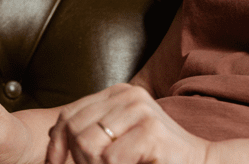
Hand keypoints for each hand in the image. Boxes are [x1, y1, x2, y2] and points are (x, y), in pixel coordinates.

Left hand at [45, 83, 209, 163]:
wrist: (197, 161)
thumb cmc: (154, 154)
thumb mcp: (118, 135)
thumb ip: (90, 129)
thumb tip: (51, 132)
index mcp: (118, 92)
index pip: (68, 115)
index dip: (55, 145)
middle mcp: (128, 95)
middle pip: (74, 130)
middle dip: (76, 159)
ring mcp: (141, 110)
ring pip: (88, 146)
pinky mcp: (150, 131)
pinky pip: (109, 159)